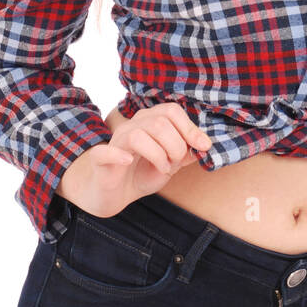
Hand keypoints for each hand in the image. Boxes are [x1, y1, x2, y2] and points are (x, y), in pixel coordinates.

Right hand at [58, 102, 211, 216]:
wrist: (117, 194)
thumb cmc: (143, 173)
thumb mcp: (172, 164)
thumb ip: (186, 153)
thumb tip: (205, 144)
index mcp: (150, 121)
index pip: (172, 111)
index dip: (190, 128)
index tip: (204, 146)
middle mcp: (133, 125)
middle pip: (159, 122)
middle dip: (175, 145)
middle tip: (175, 162)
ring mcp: (116, 140)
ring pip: (139, 134)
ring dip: (157, 154)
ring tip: (162, 168)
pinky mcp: (101, 158)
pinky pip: (106, 151)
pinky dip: (119, 155)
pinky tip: (129, 161)